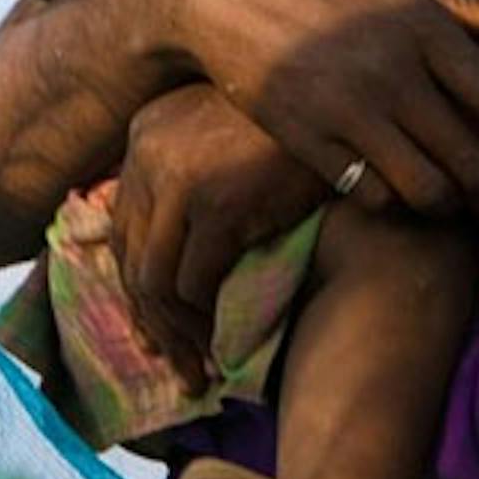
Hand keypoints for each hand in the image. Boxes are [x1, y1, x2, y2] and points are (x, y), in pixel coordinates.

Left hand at [94, 82, 323, 394]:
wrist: (356, 106)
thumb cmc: (300, 126)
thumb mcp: (230, 139)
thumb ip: (192, 176)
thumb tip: (162, 252)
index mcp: (145, 131)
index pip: (123, 229)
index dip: (137, 289)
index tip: (157, 332)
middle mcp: (148, 150)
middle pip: (131, 259)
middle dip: (152, 324)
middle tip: (178, 368)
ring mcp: (180, 176)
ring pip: (156, 281)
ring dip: (177, 336)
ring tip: (200, 371)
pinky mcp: (218, 202)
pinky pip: (195, 283)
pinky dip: (206, 323)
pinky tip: (225, 345)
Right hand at [156, 0, 478, 221]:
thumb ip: (468, 9)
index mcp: (424, 27)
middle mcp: (392, 70)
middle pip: (470, 162)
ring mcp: (346, 108)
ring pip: (423, 191)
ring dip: (447, 209)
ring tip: (452, 207)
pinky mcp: (303, 137)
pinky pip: (367, 195)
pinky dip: (392, 204)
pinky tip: (395, 196)